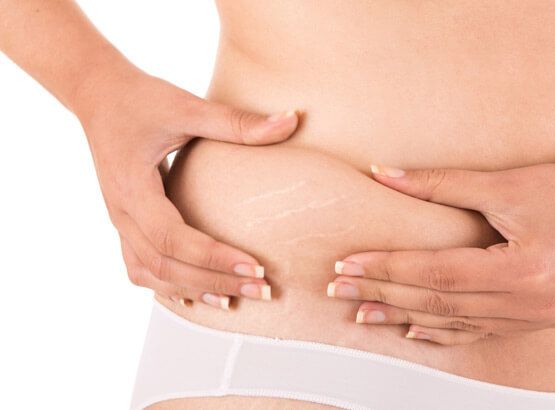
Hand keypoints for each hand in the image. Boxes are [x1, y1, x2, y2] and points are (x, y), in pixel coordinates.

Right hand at [78, 72, 298, 308]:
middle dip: (214, 281)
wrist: (98, 96)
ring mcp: (120, 221)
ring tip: (235, 301)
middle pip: (165, 266)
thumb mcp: (188, 106)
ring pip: (150, 274)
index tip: (256, 266)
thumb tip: (293, 121)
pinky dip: (168, 285)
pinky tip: (199, 293)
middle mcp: (122, 213)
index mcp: (134, 188)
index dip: (214, 257)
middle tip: (262, 289)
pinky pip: (141, 266)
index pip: (173, 238)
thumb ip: (238, 121)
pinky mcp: (125, 222)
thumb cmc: (141, 99)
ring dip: (191, 290)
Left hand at [328, 161, 554, 344]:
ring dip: (406, 316)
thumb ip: (439, 182)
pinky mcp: (540, 318)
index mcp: (523, 271)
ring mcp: (537, 317)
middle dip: (384, 295)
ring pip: (457, 322)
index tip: (347, 263)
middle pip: (440, 303)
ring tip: (363, 313)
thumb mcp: (504, 182)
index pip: (437, 274)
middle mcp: (530, 304)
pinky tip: (414, 331)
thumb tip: (381, 172)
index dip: (388, 269)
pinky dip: (445, 331)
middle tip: (339, 288)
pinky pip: (481, 332)